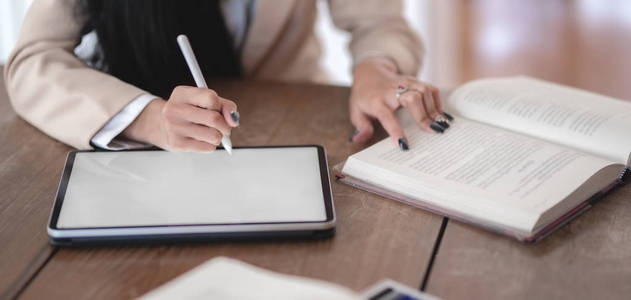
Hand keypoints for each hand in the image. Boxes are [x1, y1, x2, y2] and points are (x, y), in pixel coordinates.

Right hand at [122, 86, 238, 151]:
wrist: (162, 125)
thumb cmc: (191, 111)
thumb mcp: (205, 101)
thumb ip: (225, 106)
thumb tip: (234, 120)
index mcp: (181, 93)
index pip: (211, 98)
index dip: (221, 107)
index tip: (220, 111)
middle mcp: (174, 109)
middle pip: (214, 119)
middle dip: (226, 126)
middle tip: (224, 128)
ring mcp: (173, 127)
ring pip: (214, 136)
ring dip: (219, 137)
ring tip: (211, 133)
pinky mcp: (176, 143)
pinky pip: (208, 148)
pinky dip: (211, 145)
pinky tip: (202, 140)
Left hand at [349, 57, 450, 149]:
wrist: (370, 72)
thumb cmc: (364, 96)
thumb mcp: (356, 112)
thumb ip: (361, 127)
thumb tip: (359, 139)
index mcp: (376, 101)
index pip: (386, 116)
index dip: (395, 130)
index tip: (404, 145)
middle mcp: (392, 90)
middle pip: (411, 98)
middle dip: (423, 115)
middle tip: (433, 131)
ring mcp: (405, 83)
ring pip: (424, 91)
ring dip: (434, 109)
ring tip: (441, 124)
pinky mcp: (415, 81)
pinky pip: (430, 88)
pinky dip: (438, 102)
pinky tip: (442, 115)